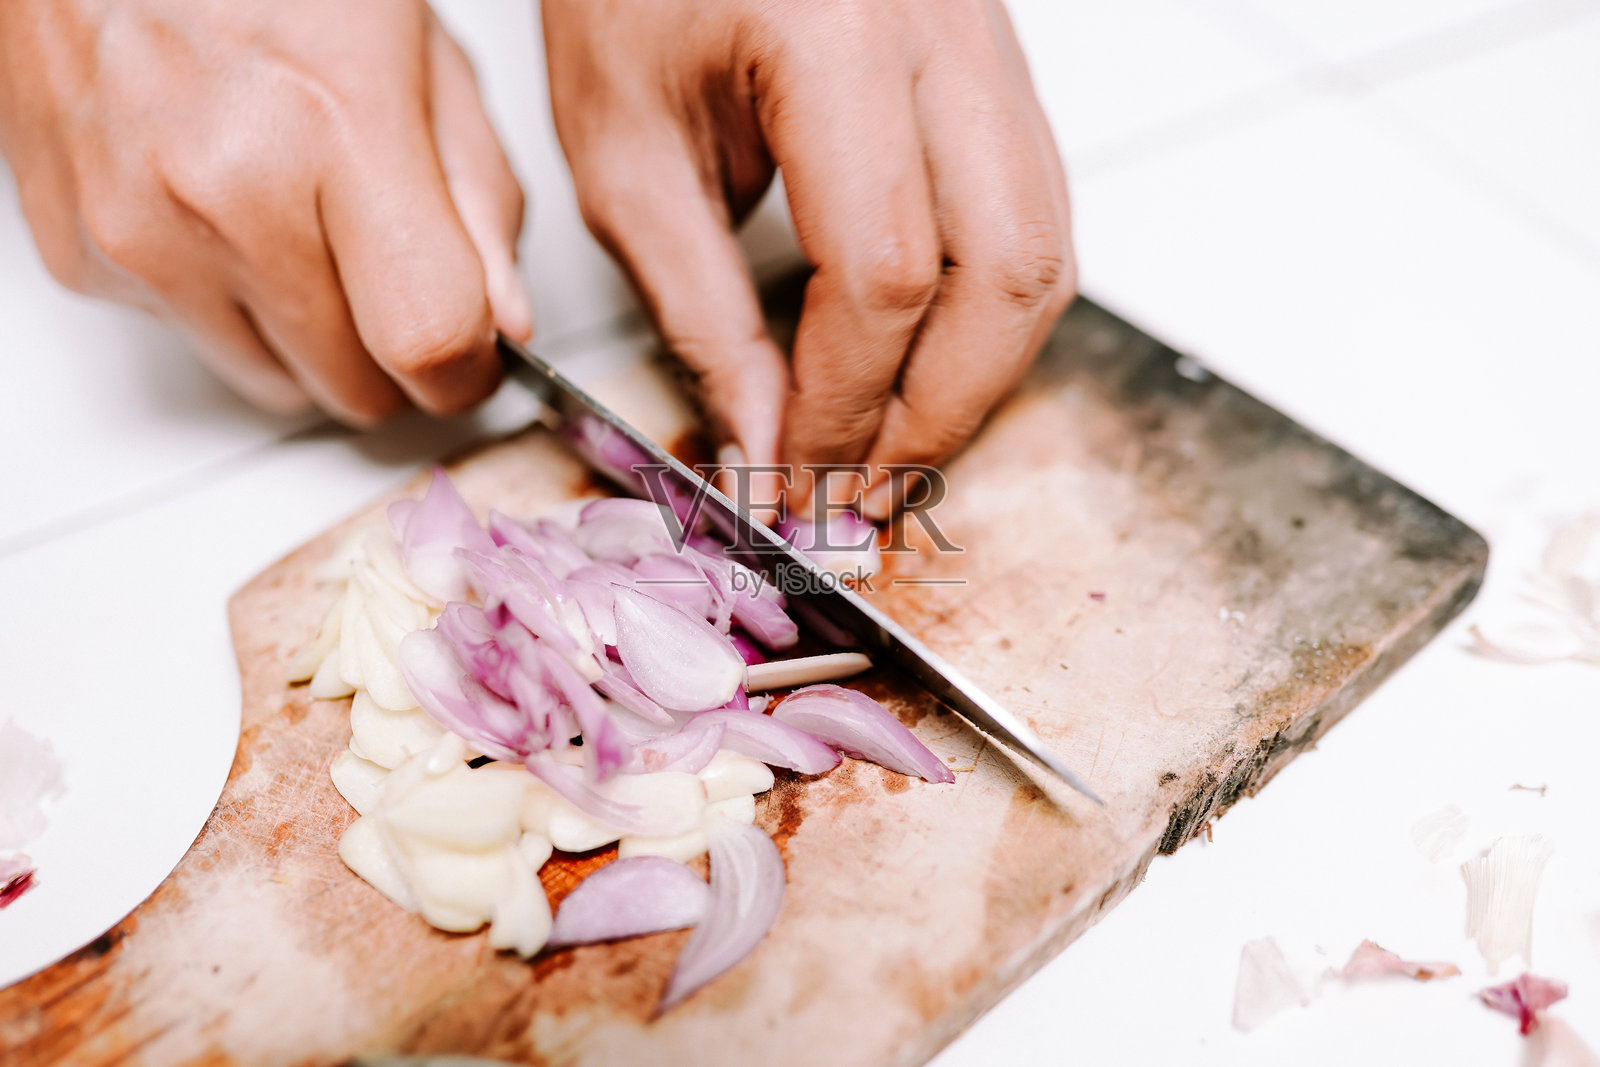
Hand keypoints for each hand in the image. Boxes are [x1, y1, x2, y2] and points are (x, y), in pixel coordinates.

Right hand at [0, 0, 530, 424]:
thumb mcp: (420, 55)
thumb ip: (479, 200)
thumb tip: (503, 325)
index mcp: (336, 127)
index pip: (429, 339)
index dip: (469, 368)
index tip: (474, 356)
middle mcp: (224, 191)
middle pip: (356, 386)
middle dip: (394, 359)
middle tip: (393, 282)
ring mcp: (139, 230)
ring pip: (277, 386)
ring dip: (312, 340)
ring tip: (306, 229)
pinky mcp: (81, 254)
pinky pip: (196, 339)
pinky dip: (229, 302)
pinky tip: (226, 210)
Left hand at [543, 0, 1073, 515]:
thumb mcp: (626, 158)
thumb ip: (702, 312)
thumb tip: (770, 438)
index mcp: (836, 38)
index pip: (884, 274)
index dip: (849, 403)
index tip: (800, 474)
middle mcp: (945, 33)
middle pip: (1009, 274)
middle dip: (942, 411)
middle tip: (868, 488)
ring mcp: (989, 44)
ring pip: (1045, 250)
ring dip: (980, 372)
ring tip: (896, 441)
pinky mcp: (996, 65)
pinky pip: (1034, 210)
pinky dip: (988, 308)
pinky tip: (923, 356)